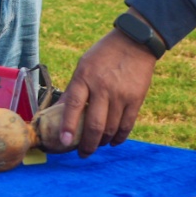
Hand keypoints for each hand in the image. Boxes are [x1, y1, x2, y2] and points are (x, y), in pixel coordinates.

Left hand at [59, 27, 157, 154]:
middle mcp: (102, 88)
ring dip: (102, 142)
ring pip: (111, 128)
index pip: (73, 106)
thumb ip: (73, 90)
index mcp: (85, 77)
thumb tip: (59, 112)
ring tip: (96, 145)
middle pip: (94, 124)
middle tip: (82, 153)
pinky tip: (113, 141)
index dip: (67, 126)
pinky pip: (127, 125)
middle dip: (87, 144)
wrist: (135, 42)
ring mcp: (121, 94)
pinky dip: (119, 137)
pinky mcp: (136, 99)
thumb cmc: (103, 54)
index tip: (64, 142)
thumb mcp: (83, 66)